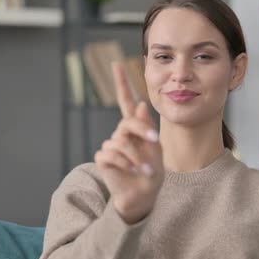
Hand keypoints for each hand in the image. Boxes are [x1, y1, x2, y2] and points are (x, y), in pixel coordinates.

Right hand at [94, 62, 163, 223]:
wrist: (144, 195)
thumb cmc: (152, 172)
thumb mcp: (155, 149)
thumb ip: (146, 127)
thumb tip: (139, 103)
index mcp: (135, 128)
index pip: (126, 102)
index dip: (121, 83)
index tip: (116, 63)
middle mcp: (121, 134)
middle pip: (127, 123)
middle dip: (142, 131)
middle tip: (154, 142)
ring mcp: (111, 146)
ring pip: (120, 141)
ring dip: (137, 156)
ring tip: (146, 169)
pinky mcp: (103, 159)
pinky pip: (111, 154)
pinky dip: (126, 164)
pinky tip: (135, 172)